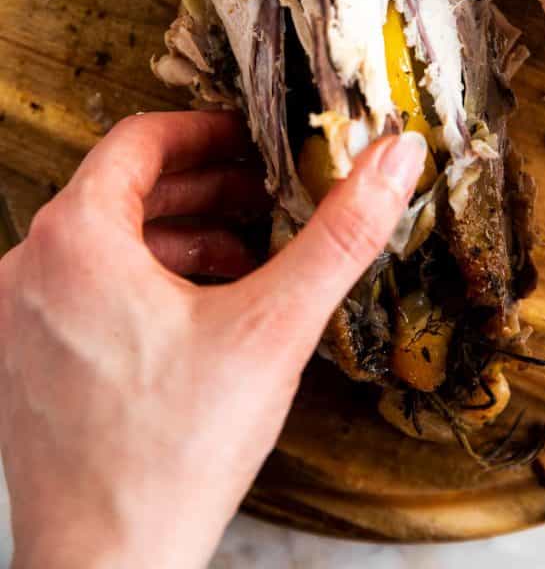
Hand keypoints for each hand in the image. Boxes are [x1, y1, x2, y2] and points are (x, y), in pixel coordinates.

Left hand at [0, 112, 424, 568]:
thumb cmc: (173, 453)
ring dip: (178, 238)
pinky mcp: (27, 361)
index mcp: (75, 239)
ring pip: (106, 243)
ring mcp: (20, 318)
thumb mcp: (274, 327)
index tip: (250, 141)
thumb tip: (395, 159)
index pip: (137, 141)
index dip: (203, 132)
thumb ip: (340, 235)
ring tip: (246, 256)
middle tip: (262, 197)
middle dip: (202, 189)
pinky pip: (87, 290)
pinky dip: (145, 282)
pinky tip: (202, 313)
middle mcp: (31, 269)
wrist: (108, 567)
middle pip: (122, 190)